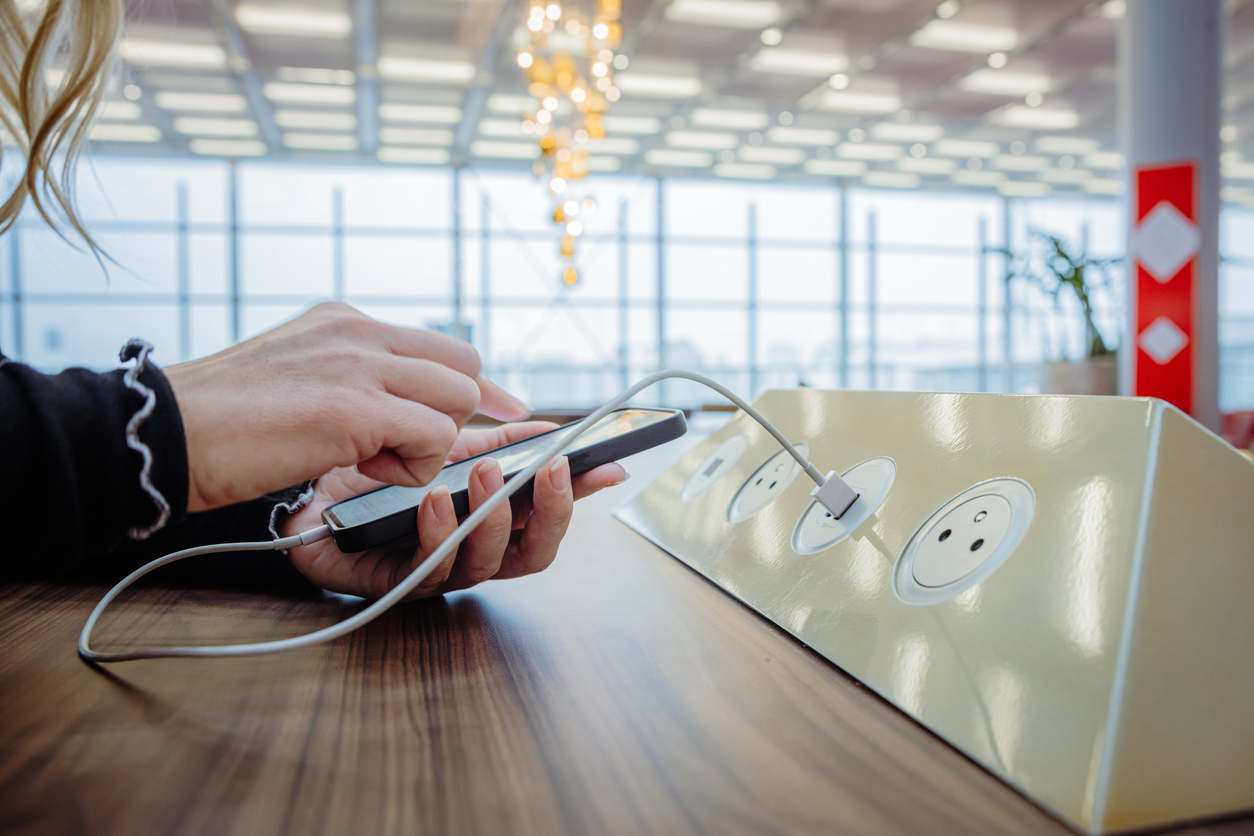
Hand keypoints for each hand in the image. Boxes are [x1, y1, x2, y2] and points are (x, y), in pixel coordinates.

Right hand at [164, 302, 529, 512]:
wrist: (161, 434)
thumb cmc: (221, 422)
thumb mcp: (297, 378)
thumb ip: (351, 379)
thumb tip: (399, 410)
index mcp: (344, 321)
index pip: (440, 344)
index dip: (478, 384)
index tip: (508, 410)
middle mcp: (358, 331)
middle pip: (463, 365)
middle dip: (459, 414)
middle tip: (427, 450)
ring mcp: (358, 364)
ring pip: (455, 399)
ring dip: (428, 444)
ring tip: (369, 461)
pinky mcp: (354, 407)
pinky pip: (432, 436)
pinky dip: (411, 467)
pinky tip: (362, 470)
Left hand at [281, 422, 627, 599]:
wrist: (303, 488)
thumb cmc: (376, 472)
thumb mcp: (443, 447)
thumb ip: (497, 443)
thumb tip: (550, 428)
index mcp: (490, 518)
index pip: (547, 514)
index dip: (580, 496)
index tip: (608, 465)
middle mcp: (471, 551)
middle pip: (532, 553)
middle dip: (550, 514)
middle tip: (553, 471)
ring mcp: (437, 570)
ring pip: (486, 564)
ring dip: (491, 517)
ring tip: (482, 473)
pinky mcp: (395, 583)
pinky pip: (428, 569)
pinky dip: (438, 532)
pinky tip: (433, 499)